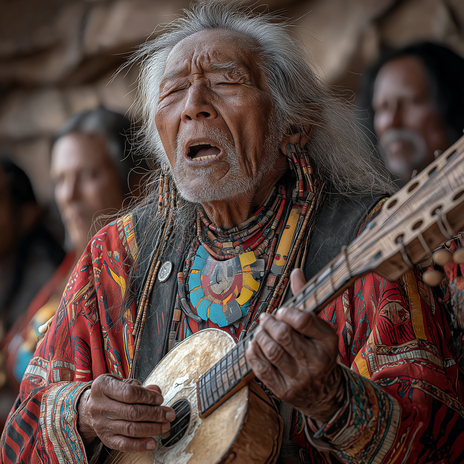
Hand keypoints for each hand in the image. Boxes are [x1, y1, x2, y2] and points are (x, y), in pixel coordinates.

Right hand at [77, 374, 175, 451]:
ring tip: (166, 425)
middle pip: (132, 412)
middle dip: (155, 414)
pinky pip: (124, 444)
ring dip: (152, 428)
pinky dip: (140, 445)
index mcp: (102, 386)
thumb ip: (141, 386)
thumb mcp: (122, 382)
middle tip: (169, 414)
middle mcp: (99, 406)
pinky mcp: (105, 439)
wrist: (90, 407)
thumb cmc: (112, 392)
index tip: (160, 399)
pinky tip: (152, 442)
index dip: (147, 397)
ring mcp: (101, 424)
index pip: (129, 393)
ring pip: (131, 429)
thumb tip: (157, 391)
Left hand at [246, 269, 344, 422]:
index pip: (303, 320)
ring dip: (260, 336)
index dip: (286, 312)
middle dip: (268, 323)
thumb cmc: (318, 352)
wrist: (326, 393)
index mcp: (328, 341)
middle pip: (284, 335)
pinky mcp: (285, 390)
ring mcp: (300, 378)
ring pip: (271, 351)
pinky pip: (262, 368)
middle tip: (265, 319)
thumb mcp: (319, 328)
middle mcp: (316, 361)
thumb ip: (304, 300)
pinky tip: (255, 345)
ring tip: (261, 332)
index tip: (281, 312)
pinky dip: (253, 353)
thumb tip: (296, 272)